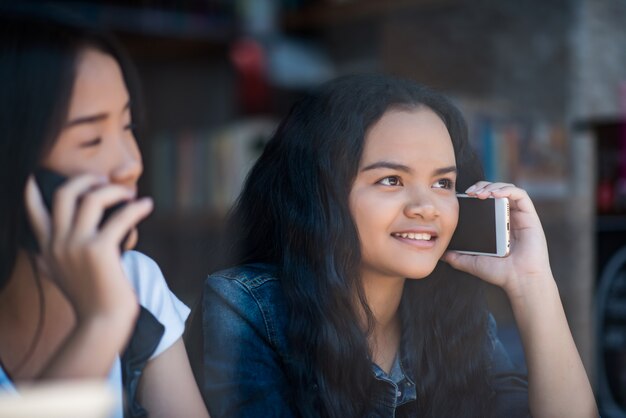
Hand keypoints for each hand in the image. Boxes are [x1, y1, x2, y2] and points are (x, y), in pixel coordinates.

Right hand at [24, 174, 152, 322]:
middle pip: (65, 194)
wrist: (101, 322)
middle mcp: (58, 243)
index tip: (33, 177)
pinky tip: (147, 206)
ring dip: (114, 190)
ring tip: (130, 194)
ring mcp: (77, 246)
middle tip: (104, 181)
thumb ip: (47, 261)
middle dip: (85, 180)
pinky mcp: (100, 250)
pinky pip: (121, 217)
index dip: (31, 192)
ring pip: (92, 198)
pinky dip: (137, 208)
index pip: (34, 213)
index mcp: (48, 248)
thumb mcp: (57, 277)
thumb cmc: (89, 299)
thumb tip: (36, 252)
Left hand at [442, 182, 552, 296]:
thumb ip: (456, 257)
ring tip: (479, 193)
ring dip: (492, 185)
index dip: (475, 194)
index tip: (462, 197)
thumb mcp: (471, 262)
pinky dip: (507, 190)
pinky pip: (521, 195)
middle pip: (496, 191)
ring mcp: (520, 216)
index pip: (486, 201)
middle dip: (481, 186)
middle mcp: (508, 218)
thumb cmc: (500, 273)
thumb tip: (440, 254)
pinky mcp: (530, 216)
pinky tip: (494, 194)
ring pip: (508, 189)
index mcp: (497, 225)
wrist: (519, 281)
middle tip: (469, 192)